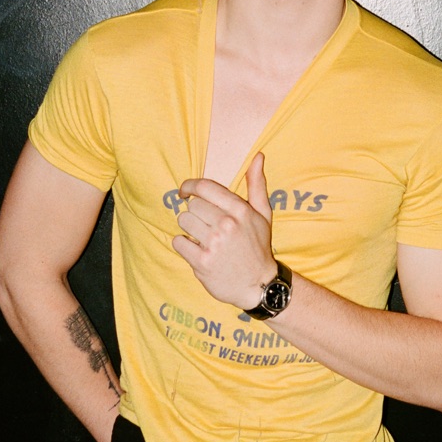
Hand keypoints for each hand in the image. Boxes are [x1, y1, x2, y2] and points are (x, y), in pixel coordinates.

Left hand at [172, 152, 276, 307]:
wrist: (259, 286)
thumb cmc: (258, 247)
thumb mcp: (263, 214)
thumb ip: (257, 184)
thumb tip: (258, 156)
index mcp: (239, 210)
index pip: (203, 187)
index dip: (188, 186)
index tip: (184, 192)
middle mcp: (226, 224)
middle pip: (192, 205)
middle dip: (196, 214)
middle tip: (206, 227)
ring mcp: (214, 244)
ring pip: (183, 221)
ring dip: (189, 230)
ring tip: (203, 239)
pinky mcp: (202, 262)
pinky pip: (178, 242)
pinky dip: (184, 247)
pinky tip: (197, 252)